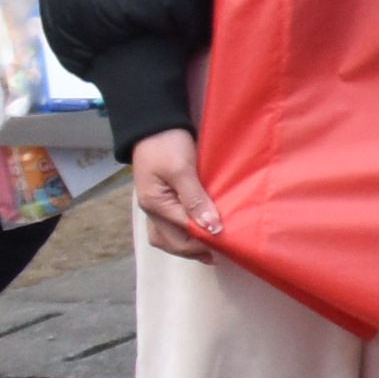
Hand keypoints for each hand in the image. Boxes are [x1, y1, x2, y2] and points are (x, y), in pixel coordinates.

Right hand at [125, 128, 217, 261]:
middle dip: (194, 250)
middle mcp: (151, 210)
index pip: (182, 233)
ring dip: (187, 245)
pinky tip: (198, 232)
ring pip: (167, 237)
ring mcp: (154, 206)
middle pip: (171, 242)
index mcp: (155, 205)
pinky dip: (183, 233)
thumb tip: (211, 228)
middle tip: (221, 253)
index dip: (204, 241)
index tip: (227, 244)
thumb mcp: (182, 170)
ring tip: (210, 249)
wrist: (154, 124)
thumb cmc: (167, 144)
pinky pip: (169, 225)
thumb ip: (195, 199)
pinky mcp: (161, 198)